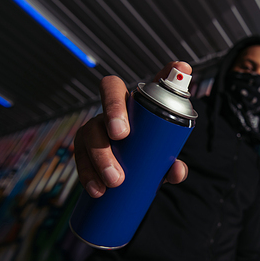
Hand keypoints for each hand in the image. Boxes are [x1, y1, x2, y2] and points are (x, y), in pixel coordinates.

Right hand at [74, 61, 191, 197]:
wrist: (125, 180)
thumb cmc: (146, 160)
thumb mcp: (161, 161)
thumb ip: (171, 164)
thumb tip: (177, 171)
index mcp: (138, 106)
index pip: (153, 82)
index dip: (163, 73)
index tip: (179, 70)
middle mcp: (115, 111)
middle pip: (109, 96)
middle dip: (113, 110)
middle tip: (121, 136)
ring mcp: (95, 129)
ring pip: (89, 131)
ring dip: (100, 155)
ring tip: (115, 180)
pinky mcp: (82, 151)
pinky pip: (79, 157)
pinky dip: (87, 175)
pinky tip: (97, 190)